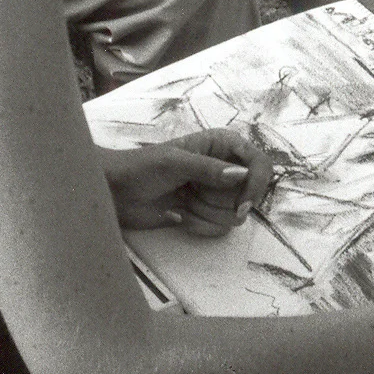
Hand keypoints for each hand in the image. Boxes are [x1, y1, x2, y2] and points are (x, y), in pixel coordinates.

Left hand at [96, 129, 274, 234]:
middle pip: (250, 195)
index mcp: (221, 145)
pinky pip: (219, 228)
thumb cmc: (139, 167)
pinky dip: (198, 225)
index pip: (259, 163)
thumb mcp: (174, 162)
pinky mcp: (204, 214)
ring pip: (235, 215)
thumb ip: (209, 169)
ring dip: (205, 213)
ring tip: (180, 200)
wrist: (114, 193)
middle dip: (221, 201)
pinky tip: (177, 213)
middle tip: (192, 193)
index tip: (243, 204)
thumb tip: (242, 175)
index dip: (256, 184)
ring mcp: (214, 193)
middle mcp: (223, 169)